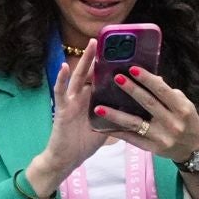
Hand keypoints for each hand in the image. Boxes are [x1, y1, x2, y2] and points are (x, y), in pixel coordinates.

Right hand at [25, 45, 107, 196]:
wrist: (67, 159)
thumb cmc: (84, 144)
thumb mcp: (106, 127)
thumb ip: (117, 115)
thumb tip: (138, 110)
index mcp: (93, 100)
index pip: (102, 79)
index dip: (111, 67)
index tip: (122, 53)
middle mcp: (82, 97)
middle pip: (92, 73)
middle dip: (99, 57)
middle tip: (108, 39)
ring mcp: (71, 101)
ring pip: (78, 77)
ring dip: (84, 60)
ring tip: (91, 45)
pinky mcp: (62, 109)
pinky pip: (61, 92)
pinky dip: (61, 79)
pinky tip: (64, 66)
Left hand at [91, 63, 198, 162]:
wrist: (195, 150)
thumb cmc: (188, 121)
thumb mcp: (185, 105)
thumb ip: (169, 93)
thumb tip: (154, 78)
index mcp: (182, 108)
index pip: (162, 91)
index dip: (147, 79)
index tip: (132, 68)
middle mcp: (172, 122)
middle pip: (148, 104)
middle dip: (132, 90)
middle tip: (116, 78)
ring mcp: (161, 137)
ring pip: (135, 123)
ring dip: (116, 115)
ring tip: (99, 107)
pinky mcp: (152, 148)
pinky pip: (132, 139)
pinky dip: (117, 132)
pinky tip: (103, 126)